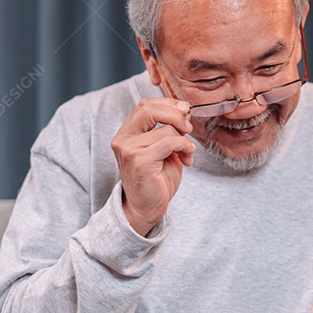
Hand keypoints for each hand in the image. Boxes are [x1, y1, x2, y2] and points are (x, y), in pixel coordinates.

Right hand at [110, 98, 195, 234]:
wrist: (146, 209)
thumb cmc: (156, 180)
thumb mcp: (164, 149)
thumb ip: (169, 130)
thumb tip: (184, 111)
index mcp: (127, 133)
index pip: (145, 105)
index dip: (168, 104)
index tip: (185, 112)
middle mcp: (123, 139)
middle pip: (150, 108)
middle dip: (176, 114)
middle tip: (189, 127)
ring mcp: (129, 149)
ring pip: (166, 129)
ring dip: (184, 140)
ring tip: (187, 154)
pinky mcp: (140, 161)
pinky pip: (169, 142)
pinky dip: (184, 147)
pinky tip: (187, 159)